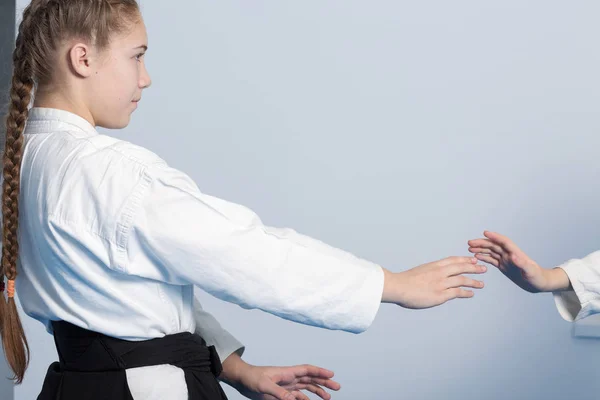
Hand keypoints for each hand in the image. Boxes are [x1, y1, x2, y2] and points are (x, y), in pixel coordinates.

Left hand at [221, 355, 339, 399]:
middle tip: (337, 387)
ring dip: (318, 391)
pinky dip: (306, 399)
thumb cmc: (252, 378)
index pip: (307, 370)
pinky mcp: (282, 393)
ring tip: (328, 397)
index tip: (332, 375)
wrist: (242, 380)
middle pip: (310, 379)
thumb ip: (279, 393)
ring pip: (306, 387)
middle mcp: (289, 378)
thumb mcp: (264, 385)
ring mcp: (287, 385)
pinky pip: (298, 396)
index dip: (320, 372)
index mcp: (287, 372)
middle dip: (324, 382)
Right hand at [382, 256, 486, 307]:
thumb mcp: (419, 272)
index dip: (464, 259)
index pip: (453, 260)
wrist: (398, 287)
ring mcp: (441, 283)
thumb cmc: (404, 281)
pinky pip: (457, 292)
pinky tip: (471, 293)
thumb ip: (429, 273)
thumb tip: (434, 277)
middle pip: (461, 267)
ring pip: (462, 280)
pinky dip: (466, 292)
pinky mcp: (441, 294)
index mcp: (433, 265)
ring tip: (481, 283)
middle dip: (474, 267)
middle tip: (483, 268)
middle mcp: (439, 272)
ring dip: (474, 281)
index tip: (473, 259)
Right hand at [467, 231, 568, 292]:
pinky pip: (492, 259)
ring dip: (481, 249)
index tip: (485, 232)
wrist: (540, 284)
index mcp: (515, 253)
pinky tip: (476, 257)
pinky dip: (484, 257)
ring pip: (491, 251)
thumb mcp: (531, 271)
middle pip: (494, 245)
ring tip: (469, 249)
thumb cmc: (538, 277)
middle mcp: (509, 254)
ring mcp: (506, 260)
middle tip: (470, 243)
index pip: (503, 242)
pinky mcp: (504, 266)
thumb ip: (522, 263)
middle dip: (482, 243)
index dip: (494, 236)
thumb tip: (513, 256)